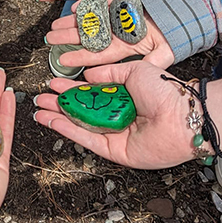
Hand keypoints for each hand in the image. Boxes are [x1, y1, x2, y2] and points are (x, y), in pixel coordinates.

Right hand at [33, 61, 195, 168]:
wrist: (182, 115)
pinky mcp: (115, 151)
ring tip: (39, 110)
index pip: (91, 94)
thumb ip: (109, 74)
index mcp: (123, 97)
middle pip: (82, 111)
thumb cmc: (165, 92)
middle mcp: (118, 117)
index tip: (54, 83)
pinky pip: (87, 139)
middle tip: (41, 98)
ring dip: (58, 118)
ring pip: (80, 126)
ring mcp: (115, 134)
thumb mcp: (135, 71)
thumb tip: (88, 76)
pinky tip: (53, 122)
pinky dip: (68, 130)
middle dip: (59, 104)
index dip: (71, 89)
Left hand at [44, 0, 174, 69]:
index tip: (63, 59)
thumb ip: (153, 63)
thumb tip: (139, 76)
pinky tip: (72, 2)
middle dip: (69, 36)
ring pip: (90, 15)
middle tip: (50, 38)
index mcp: (126, 44)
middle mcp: (118, 29)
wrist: (190, 5)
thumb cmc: (178, 31)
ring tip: (55, 22)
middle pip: (89, 33)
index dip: (81, 56)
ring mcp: (118, 11)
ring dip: (72, 19)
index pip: (99, 52)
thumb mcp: (166, 51)